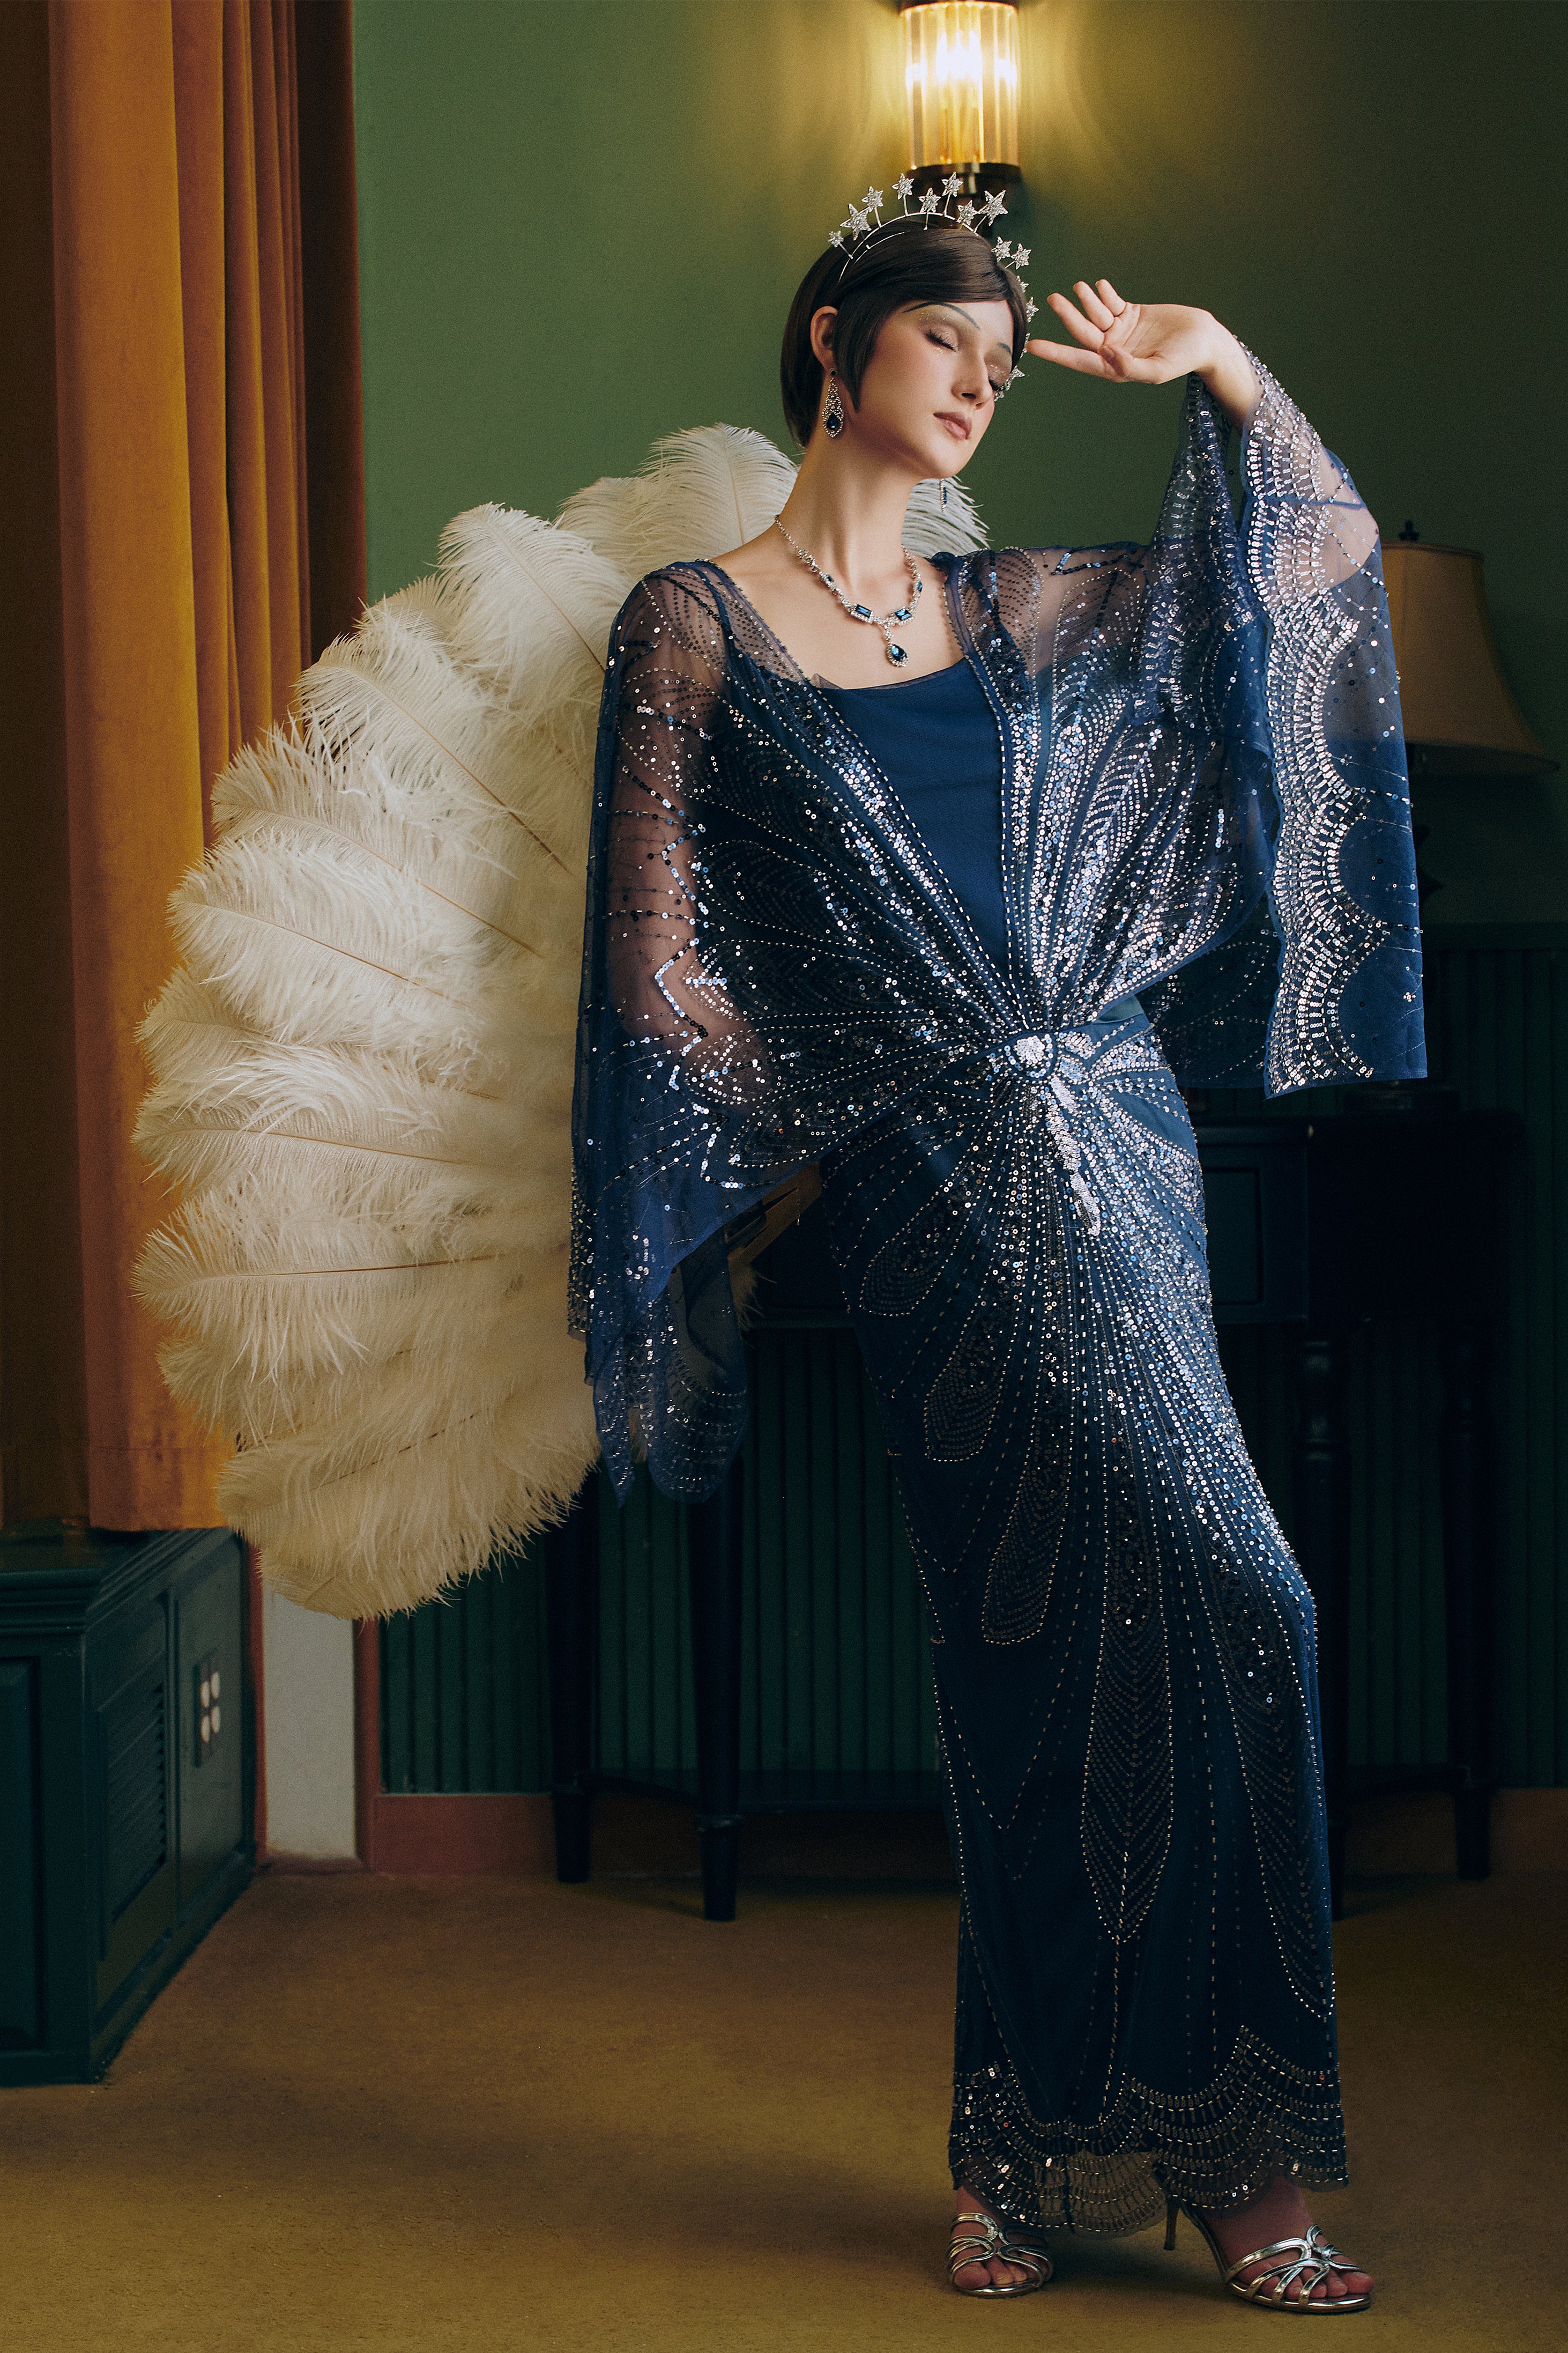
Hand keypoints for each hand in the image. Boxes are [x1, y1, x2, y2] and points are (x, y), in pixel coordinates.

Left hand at [1027, 280, 1257, 428]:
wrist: (1206, 339)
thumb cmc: (1184, 359)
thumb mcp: (1158, 369)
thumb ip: (1130, 367)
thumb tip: (1105, 353)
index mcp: (1115, 368)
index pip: (1080, 360)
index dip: (1058, 353)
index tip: (1034, 346)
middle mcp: (1114, 350)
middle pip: (1084, 332)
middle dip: (1069, 317)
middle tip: (1053, 299)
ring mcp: (1121, 331)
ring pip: (1096, 314)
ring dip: (1087, 301)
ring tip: (1079, 287)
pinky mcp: (1131, 313)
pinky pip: (1112, 302)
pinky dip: (1104, 294)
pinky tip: (1097, 286)